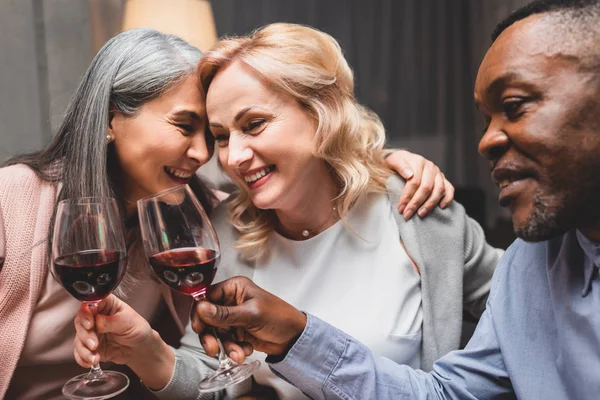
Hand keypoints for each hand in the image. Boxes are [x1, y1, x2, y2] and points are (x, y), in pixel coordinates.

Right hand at [73, 295, 174, 389]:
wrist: (140, 348)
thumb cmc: (138, 329)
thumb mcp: (129, 322)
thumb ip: (112, 321)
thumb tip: (98, 320)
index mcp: (107, 305)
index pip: (90, 304)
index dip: (86, 314)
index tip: (90, 324)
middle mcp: (96, 317)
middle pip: (80, 322)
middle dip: (85, 335)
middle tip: (94, 345)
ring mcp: (92, 332)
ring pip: (78, 338)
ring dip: (84, 350)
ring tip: (94, 358)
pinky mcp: (90, 346)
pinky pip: (79, 352)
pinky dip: (83, 358)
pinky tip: (91, 361)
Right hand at [191, 276, 306, 356]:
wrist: (294, 338)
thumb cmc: (280, 318)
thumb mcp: (252, 315)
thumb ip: (225, 313)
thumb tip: (202, 308)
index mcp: (235, 288)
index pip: (207, 297)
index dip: (200, 313)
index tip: (200, 328)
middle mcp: (231, 300)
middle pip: (207, 317)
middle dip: (211, 335)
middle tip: (213, 348)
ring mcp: (234, 317)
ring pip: (215, 332)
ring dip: (225, 345)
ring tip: (237, 354)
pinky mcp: (237, 331)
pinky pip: (225, 342)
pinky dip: (233, 349)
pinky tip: (245, 351)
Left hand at [384, 149, 454, 218]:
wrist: (403, 160)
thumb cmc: (396, 163)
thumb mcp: (392, 160)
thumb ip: (399, 166)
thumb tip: (409, 175)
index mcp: (418, 161)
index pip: (414, 181)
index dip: (407, 196)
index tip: (400, 208)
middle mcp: (430, 167)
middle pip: (426, 187)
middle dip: (416, 203)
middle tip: (407, 214)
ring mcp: (438, 173)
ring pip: (439, 190)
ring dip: (430, 204)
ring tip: (420, 214)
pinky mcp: (443, 179)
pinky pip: (450, 189)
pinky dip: (447, 198)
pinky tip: (440, 207)